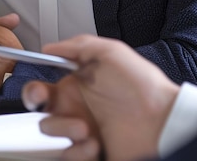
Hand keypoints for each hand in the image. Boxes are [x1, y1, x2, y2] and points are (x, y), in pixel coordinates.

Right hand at [22, 35, 180, 160]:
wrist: (163, 121)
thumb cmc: (142, 84)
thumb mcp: (111, 52)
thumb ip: (78, 46)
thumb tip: (50, 47)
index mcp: (80, 84)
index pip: (45, 88)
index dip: (34, 91)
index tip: (38, 93)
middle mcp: (79, 109)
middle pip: (42, 114)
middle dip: (46, 113)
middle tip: (55, 111)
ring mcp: (84, 133)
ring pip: (53, 136)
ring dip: (65, 131)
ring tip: (86, 129)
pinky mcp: (90, 153)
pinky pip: (68, 156)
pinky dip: (78, 152)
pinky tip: (95, 144)